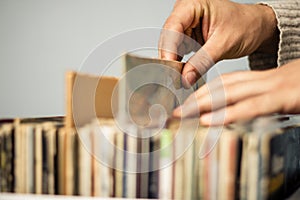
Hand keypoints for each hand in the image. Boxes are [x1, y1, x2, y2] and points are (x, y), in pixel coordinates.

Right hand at [159, 0, 277, 85]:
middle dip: (171, 58)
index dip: (169, 49)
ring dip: (175, 62)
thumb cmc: (246, 25)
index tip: (170, 69)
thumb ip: (202, 62)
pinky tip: (183, 72)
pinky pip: (179, 51)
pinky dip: (181, 62)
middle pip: (169, 37)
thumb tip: (185, 78)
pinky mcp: (189, 36)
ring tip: (179, 77)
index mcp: (193, 4)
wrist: (257, 28)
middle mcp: (186, 12)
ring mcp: (186, 24)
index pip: (173, 27)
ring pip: (172, 46)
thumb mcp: (224, 44)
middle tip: (174, 78)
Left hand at [173, 59, 299, 124]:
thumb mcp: (278, 92)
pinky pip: (252, 106)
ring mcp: (273, 87)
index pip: (225, 84)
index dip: (203, 93)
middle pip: (222, 87)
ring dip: (204, 105)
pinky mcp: (285, 97)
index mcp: (261, 79)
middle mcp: (263, 80)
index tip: (185, 105)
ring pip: (231, 93)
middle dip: (196, 100)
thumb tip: (235, 110)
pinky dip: (228, 113)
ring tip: (184, 115)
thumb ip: (257, 99)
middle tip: (176, 112)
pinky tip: (210, 121)